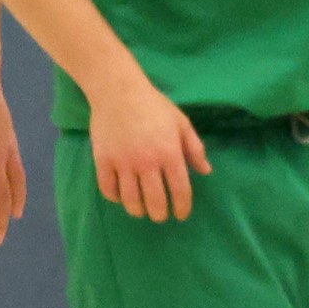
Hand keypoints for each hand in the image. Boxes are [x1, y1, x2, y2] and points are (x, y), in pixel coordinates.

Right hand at [84, 80, 207, 222]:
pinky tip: (121, 197)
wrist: (118, 91)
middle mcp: (147, 162)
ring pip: (130, 200)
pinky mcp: (103, 161)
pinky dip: (116, 198)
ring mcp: (123, 163)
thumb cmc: (154, 105)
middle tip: (161, 216)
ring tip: (142, 211)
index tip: (182, 214)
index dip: (183, 207)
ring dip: (138, 210)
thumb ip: (194, 148)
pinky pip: (108, 189)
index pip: (180, 190)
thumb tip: (206, 171)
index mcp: (170, 153)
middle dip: (160, 214)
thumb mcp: (181, 123)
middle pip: (155, 201)